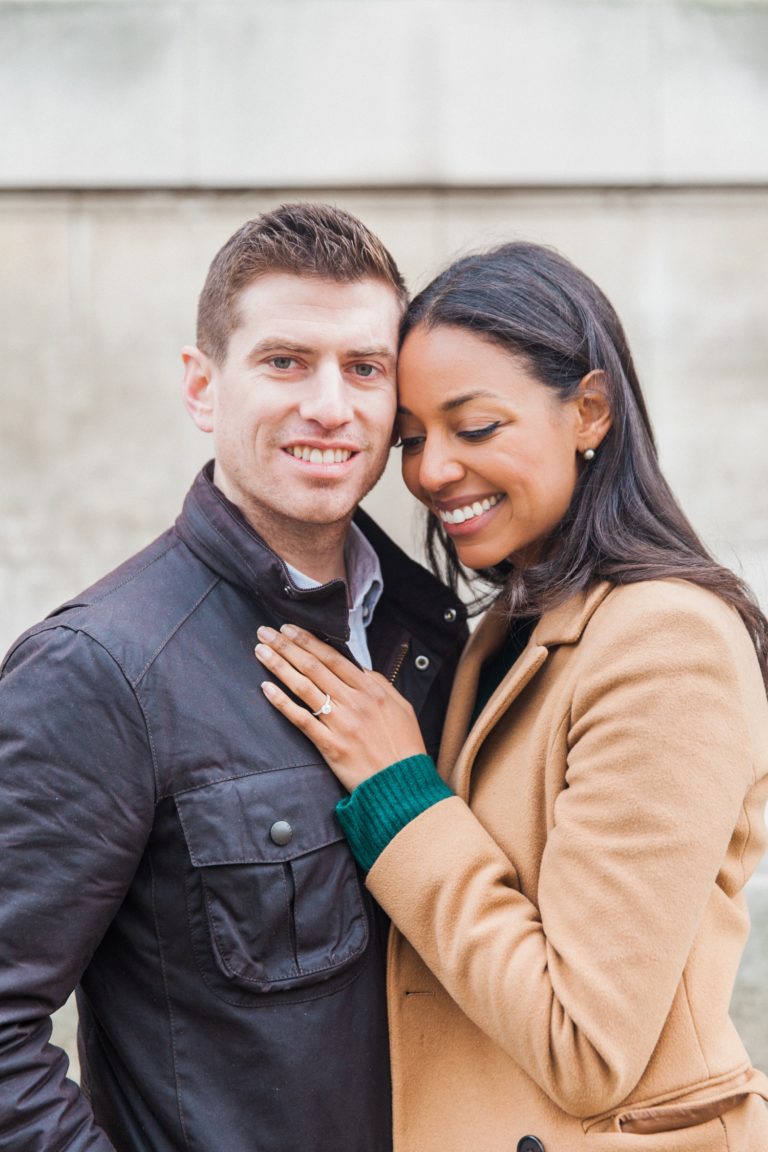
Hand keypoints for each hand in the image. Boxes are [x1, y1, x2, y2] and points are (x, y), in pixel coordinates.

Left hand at [254, 624, 426, 791]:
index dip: (308, 641)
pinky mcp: (329, 745)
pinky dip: (282, 702)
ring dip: (279, 666)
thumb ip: (380, 684)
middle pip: (313, 667)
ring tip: (261, 652)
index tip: (289, 629)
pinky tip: (266, 688)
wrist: (402, 784)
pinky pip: (300, 719)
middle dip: (286, 646)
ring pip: (303, 687)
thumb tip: (359, 670)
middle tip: (266, 632)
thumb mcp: (402, 707)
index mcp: (372, 689)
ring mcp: (340, 723)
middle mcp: (354, 702)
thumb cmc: (404, 746)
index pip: (333, 658)